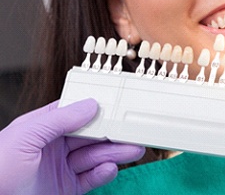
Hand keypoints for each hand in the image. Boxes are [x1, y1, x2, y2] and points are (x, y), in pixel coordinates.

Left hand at [0, 99, 144, 193]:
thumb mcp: (25, 137)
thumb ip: (59, 119)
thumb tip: (90, 104)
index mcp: (42, 127)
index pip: (75, 111)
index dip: (97, 107)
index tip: (118, 105)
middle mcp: (54, 145)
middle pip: (90, 134)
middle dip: (113, 132)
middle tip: (134, 130)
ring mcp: (61, 168)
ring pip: (94, 156)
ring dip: (115, 152)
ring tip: (134, 149)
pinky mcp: (66, 189)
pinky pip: (89, 179)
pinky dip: (102, 174)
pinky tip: (110, 168)